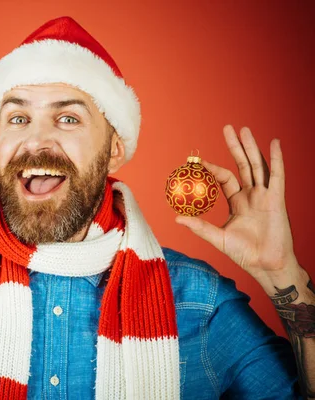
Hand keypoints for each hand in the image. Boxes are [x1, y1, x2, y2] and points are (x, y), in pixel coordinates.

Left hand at [175, 125, 297, 277]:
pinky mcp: (277, 199)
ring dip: (251, 147)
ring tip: (244, 129)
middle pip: (242, 165)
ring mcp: (264, 195)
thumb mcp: (217, 237)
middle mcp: (251, 195)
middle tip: (227, 127)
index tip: (196, 160)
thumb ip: (199, 226)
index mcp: (237, 201)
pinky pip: (276, 176)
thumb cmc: (243, 253)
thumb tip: (176, 217)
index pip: (224, 178)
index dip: (212, 167)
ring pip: (257, 166)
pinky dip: (276, 159)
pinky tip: (274, 143)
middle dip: (234, 146)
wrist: (265, 264)